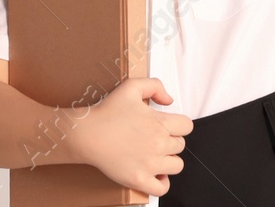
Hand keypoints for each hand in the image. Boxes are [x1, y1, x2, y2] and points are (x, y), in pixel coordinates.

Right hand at [76, 77, 192, 196]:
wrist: (86, 134)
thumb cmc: (106, 112)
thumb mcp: (132, 86)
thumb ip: (155, 86)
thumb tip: (169, 100)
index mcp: (160, 123)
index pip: (187, 126)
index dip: (179, 125)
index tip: (168, 126)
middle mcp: (158, 144)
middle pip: (181, 145)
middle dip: (171, 141)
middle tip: (156, 139)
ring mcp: (149, 164)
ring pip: (177, 165)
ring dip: (169, 160)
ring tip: (156, 155)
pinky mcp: (138, 179)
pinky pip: (162, 188)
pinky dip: (162, 183)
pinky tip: (155, 174)